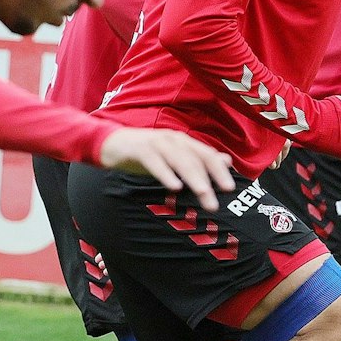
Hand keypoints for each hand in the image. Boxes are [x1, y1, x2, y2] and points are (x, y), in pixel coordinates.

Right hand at [98, 128, 235, 210]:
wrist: (111, 144)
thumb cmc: (145, 154)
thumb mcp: (173, 158)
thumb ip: (198, 160)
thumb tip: (225, 161)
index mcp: (183, 142)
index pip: (207, 155)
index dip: (220, 171)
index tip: (230, 189)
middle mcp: (173, 140)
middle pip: (196, 159)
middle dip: (208, 179)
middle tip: (215, 201)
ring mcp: (157, 143)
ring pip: (179, 160)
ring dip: (192, 177)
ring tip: (203, 193)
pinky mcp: (140, 149)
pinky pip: (155, 162)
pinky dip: (166, 174)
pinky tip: (175, 187)